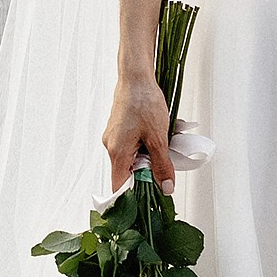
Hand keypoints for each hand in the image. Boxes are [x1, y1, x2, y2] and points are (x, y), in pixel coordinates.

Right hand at [103, 72, 174, 193]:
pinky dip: (146, 144)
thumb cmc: (144, 102)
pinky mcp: (119, 129)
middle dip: (148, 172)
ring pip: (132, 158)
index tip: (149, 199)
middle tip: (165, 166)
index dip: (134, 196)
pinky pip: (132, 145)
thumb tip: (166, 187)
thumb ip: (162, 165)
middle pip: (128, 173)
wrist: (136, 76)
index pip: (120, 187)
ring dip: (149, 156)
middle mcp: (111, 146)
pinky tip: (158, 134)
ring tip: (164, 144)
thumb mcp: (159, 138)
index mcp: (117, 152)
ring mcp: (113, 137)